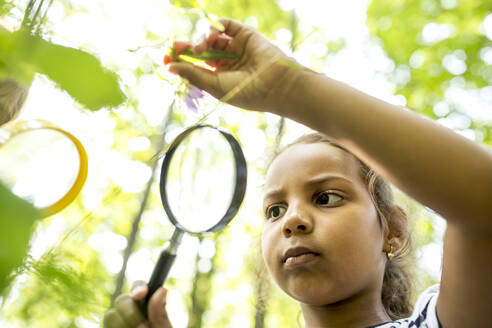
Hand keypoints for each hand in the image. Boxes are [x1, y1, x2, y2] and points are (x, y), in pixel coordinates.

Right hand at [103, 281, 171, 327]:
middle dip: (131, 312)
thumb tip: (162, 289)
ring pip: (110, 315)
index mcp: (146, 306)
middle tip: (144, 327)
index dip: (137, 287)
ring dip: (125, 325)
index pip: (138, 288)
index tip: (141, 295)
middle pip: (121, 300)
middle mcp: (130, 312)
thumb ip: (160, 313)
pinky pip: (106, 327)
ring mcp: (117, 324)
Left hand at [167, 18, 299, 113]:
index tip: (165, 58)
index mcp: (220, 77)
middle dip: (186, 47)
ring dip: (202, 40)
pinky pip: (225, 26)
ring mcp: (236, 47)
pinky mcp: (244, 34)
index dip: (181, 61)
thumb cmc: (246, 92)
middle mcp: (227, 62)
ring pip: (211, 38)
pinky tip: (211, 35)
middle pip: (201, 50)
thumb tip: (169, 68)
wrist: (275, 84)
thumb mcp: (214, 86)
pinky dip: (214, 27)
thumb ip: (192, 75)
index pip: (196, 65)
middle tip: (172, 46)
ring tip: (200, 48)